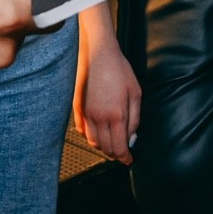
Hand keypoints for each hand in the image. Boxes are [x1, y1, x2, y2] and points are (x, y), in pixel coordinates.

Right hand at [74, 25, 141, 161]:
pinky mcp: (77, 108)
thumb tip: (132, 139)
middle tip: (122, 153)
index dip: (125, 158)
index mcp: (117, 115)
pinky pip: (82, 130)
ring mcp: (86, 113)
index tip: (128, 160)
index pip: (119, 148)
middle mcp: (99, 118)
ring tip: (110, 144)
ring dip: (102, 147)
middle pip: (105, 148)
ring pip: (92, 141)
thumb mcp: (135, 93)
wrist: (97, 53)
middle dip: (115, 154)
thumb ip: (135, 119)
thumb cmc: (119, 69)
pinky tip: (96, 132)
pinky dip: (90, 136)